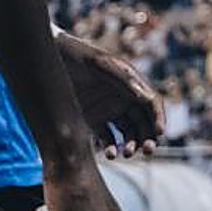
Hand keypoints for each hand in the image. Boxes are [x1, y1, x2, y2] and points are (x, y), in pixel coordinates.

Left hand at [57, 33, 162, 159]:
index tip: (160, 132)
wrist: (52, 58)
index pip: (152, 103)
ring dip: (132, 144)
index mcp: (132, 84)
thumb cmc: (80, 56)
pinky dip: (112, 148)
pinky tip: (110, 154)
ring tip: (127, 154)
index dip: (159, 118)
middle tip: (147, 150)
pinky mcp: (93, 120)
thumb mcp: (103, 64)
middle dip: (149, 136)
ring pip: (129, 133)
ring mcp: (109, 110)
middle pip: (144, 121)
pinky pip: (107, 138)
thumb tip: (148, 98)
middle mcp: (124, 98)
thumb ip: (125, 80)